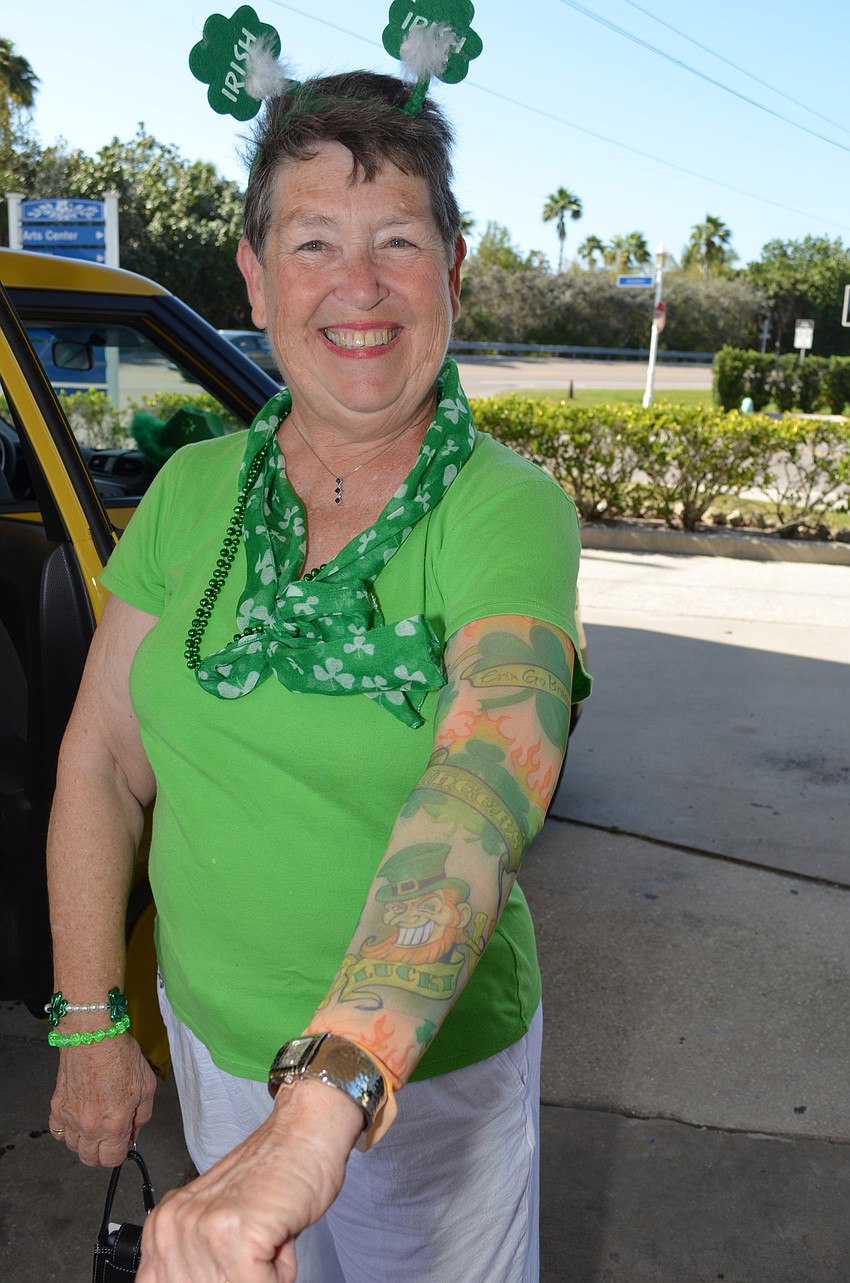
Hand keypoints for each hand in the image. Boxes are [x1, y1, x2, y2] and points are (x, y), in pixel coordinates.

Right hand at [48, 1034, 155, 1166]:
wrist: (92, 1035)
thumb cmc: (120, 1055)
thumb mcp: (146, 1086)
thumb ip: (142, 1115)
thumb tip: (134, 1131)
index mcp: (114, 1125)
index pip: (112, 1160)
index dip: (120, 1153)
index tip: (123, 1141)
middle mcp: (89, 1127)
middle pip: (90, 1159)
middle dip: (102, 1151)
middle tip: (110, 1134)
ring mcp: (70, 1118)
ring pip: (72, 1147)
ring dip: (84, 1141)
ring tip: (95, 1123)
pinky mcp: (57, 1107)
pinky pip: (57, 1131)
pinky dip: (66, 1130)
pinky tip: (77, 1117)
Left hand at [136, 1080, 362, 1282]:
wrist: (306, 1132)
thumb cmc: (273, 1173)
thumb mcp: (216, 1222)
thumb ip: (194, 1259)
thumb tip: (194, 1282)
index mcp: (162, 1224)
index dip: (210, 1276)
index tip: (227, 1258)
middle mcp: (173, 1226)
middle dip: (239, 1274)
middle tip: (255, 1242)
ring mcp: (203, 1229)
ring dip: (262, 1273)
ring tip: (267, 1233)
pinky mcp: (237, 1236)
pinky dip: (280, 1273)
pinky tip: (279, 1236)